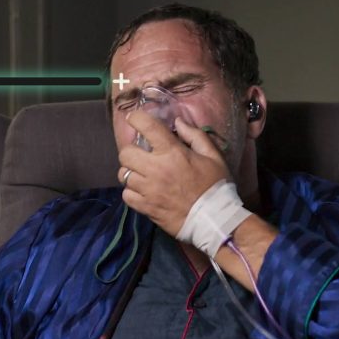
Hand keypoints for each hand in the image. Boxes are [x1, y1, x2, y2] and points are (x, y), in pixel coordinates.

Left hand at [118, 112, 231, 238]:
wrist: (214, 220)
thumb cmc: (215, 186)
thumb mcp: (213, 156)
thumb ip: (195, 136)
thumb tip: (178, 122)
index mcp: (172, 152)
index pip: (145, 125)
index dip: (136, 118)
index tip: (135, 120)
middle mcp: (155, 168)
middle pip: (125, 153)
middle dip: (132, 151)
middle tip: (142, 155)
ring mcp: (148, 189)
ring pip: (123, 174)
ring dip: (131, 173)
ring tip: (142, 175)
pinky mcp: (145, 207)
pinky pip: (126, 195)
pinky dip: (131, 192)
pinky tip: (143, 191)